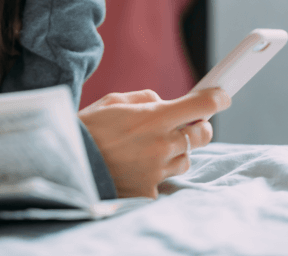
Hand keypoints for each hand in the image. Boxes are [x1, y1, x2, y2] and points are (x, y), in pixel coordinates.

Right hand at [78, 88, 230, 198]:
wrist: (66, 164)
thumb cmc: (88, 129)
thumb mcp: (114, 101)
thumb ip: (146, 99)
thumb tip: (166, 103)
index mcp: (154, 117)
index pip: (202, 106)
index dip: (216, 99)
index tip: (221, 96)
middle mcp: (162, 145)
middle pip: (203, 134)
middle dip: (197, 126)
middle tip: (183, 123)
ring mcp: (157, 170)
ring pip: (186, 159)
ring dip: (176, 152)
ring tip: (148, 148)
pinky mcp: (149, 190)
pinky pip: (165, 180)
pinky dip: (156, 173)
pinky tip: (137, 166)